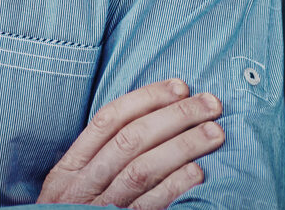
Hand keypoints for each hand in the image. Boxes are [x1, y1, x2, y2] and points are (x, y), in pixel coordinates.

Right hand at [38, 77, 225, 208]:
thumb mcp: (70, 188)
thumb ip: (95, 161)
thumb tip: (145, 126)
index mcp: (69, 168)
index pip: (108, 120)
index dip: (146, 99)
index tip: (179, 87)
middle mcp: (82, 184)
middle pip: (130, 140)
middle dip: (174, 116)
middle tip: (210, 103)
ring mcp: (100, 206)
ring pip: (141, 168)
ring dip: (182, 146)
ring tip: (215, 132)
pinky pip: (148, 204)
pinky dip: (173, 186)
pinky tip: (198, 172)